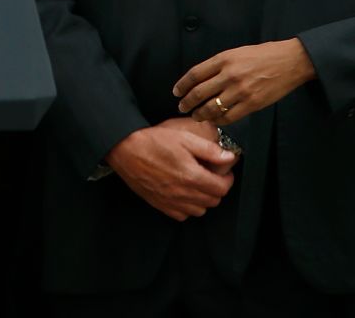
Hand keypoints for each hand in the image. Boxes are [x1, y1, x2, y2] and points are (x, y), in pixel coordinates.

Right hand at [104, 118, 236, 220]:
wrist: (125, 150)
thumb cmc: (154, 141)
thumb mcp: (184, 138)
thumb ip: (209, 150)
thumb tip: (229, 157)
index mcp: (192, 176)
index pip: (222, 188)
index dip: (228, 179)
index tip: (224, 172)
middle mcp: (183, 193)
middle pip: (213, 201)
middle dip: (217, 188)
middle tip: (212, 175)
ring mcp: (171, 202)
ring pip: (200, 210)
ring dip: (204, 199)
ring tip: (198, 184)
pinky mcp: (160, 205)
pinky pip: (182, 215)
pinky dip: (188, 207)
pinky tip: (183, 193)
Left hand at [173, 39, 316, 125]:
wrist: (290, 61)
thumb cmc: (264, 55)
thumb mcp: (237, 52)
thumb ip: (219, 65)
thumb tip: (201, 79)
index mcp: (224, 59)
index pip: (195, 74)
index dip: (182, 85)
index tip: (176, 92)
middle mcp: (229, 75)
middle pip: (199, 93)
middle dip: (187, 103)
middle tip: (182, 107)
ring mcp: (240, 91)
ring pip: (212, 108)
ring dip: (200, 114)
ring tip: (196, 116)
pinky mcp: (252, 104)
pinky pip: (229, 117)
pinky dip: (218, 120)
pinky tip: (214, 120)